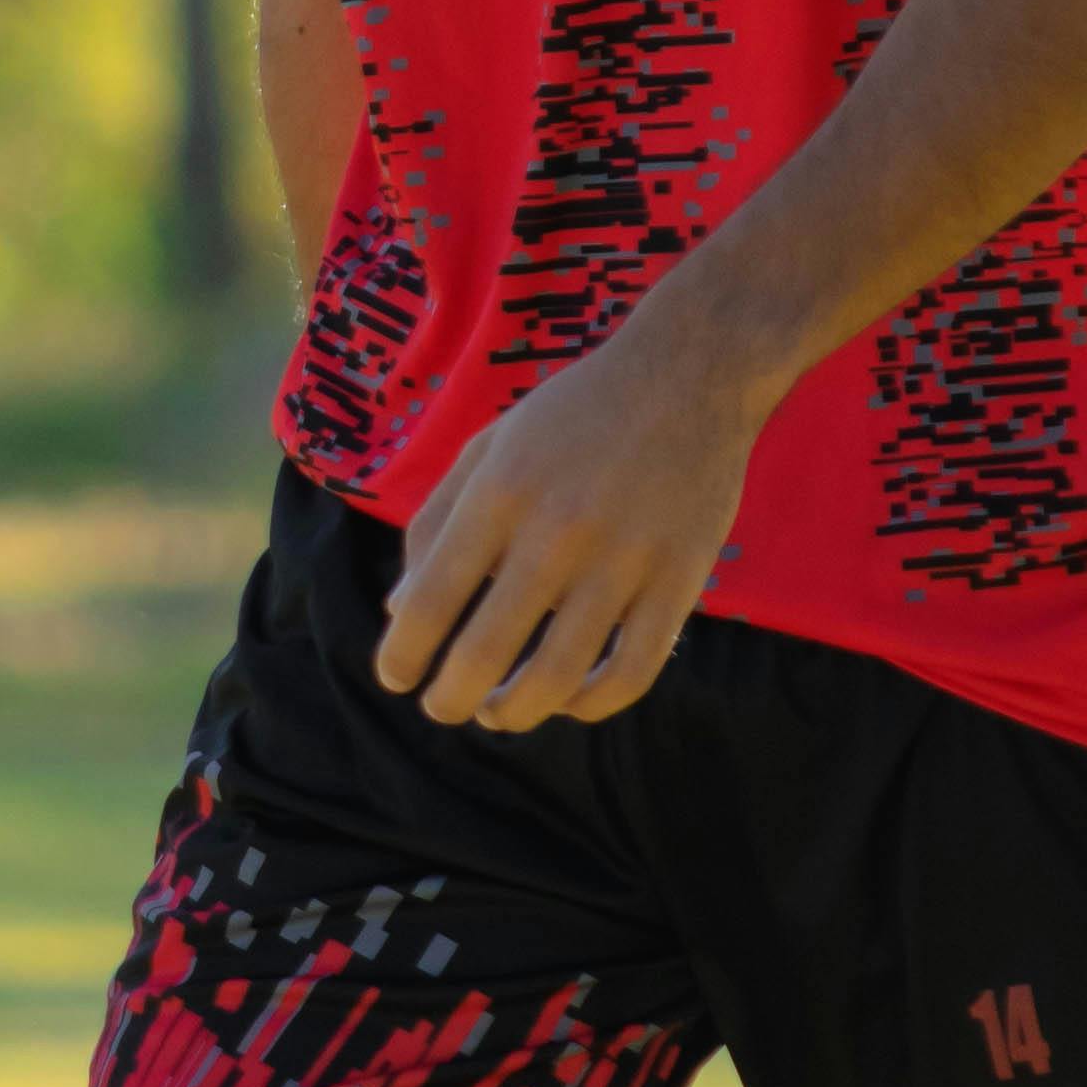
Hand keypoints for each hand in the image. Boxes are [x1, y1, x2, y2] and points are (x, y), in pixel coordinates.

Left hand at [373, 281, 773, 730]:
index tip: (396, 678)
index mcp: (501, 491)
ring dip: (516, 712)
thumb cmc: (575, 413)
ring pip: (559, 676)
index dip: (403, 654)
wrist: (691, 372)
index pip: (432, 598)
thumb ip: (437, 522)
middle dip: (451, 698)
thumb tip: (398, 611)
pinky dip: (593, 704)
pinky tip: (569, 701)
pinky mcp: (681, 580)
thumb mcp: (490, 446)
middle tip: (442, 707)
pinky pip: (633, 671)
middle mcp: (558, 530)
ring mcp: (625, 559)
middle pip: (487, 650)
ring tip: (497, 713)